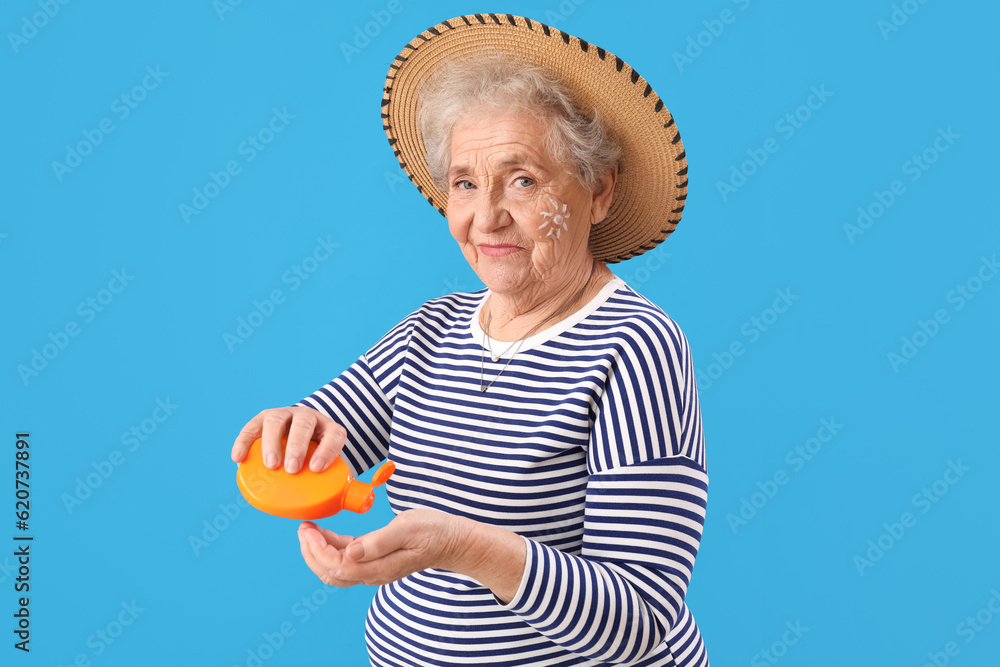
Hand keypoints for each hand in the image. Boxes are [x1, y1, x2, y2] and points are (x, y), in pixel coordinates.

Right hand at [231, 406, 347, 473]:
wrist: (299, 434)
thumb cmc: (314, 457)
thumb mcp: (327, 464)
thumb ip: (330, 482)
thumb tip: (328, 506)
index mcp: (328, 429)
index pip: (334, 434)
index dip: (327, 450)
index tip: (316, 468)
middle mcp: (307, 417)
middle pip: (304, 423)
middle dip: (297, 446)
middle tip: (292, 469)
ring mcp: (284, 415)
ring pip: (276, 420)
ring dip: (272, 442)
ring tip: (271, 465)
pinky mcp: (263, 419)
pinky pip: (251, 428)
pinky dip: (243, 442)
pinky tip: (238, 458)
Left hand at [297, 510, 470, 587]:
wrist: (452, 540)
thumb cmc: (434, 531)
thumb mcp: (408, 527)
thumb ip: (379, 541)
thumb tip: (352, 551)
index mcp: (380, 567)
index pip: (338, 565)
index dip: (318, 549)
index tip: (309, 529)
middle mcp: (373, 573)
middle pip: (330, 573)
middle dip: (311, 552)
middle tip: (303, 527)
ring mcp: (374, 570)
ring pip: (334, 570)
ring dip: (317, 552)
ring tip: (310, 530)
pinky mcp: (375, 562)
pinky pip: (345, 562)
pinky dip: (330, 549)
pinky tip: (328, 533)